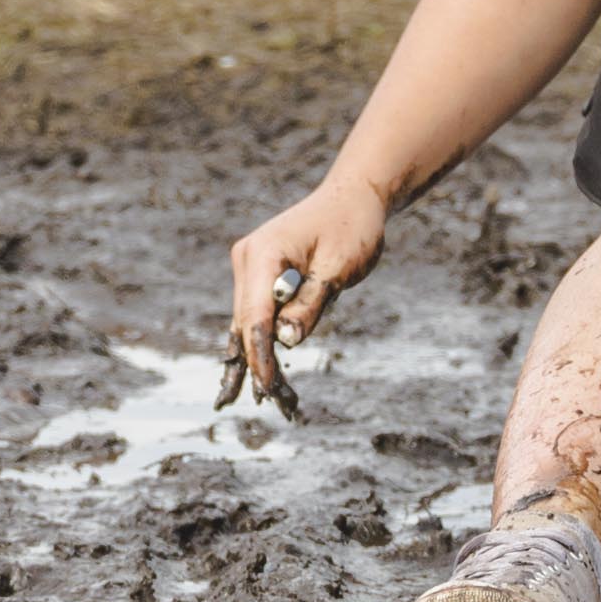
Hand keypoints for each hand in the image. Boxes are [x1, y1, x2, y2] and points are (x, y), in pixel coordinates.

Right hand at [222, 177, 387, 416]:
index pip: (255, 316)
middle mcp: (248, 260)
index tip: (269, 388)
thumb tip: (285, 341)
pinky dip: (263, 341)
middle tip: (273, 404)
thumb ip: (310, 303)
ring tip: (272, 400)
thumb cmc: (352, 227)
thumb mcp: (339, 267)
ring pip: (248, 322)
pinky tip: (260, 376)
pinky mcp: (259, 275)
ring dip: (259, 358)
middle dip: (258, 364)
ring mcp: (250, 267)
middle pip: (246, 323)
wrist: (353, 197)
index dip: (260, 355)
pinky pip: (257, 313)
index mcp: (263, 254)